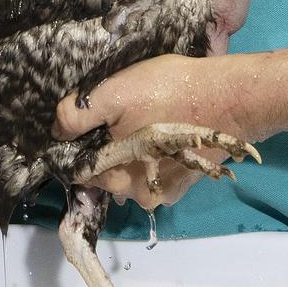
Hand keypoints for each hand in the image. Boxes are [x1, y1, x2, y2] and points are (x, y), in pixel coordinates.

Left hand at [53, 54, 245, 210]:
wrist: (230, 98)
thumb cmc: (169, 92)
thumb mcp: (115, 92)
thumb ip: (78, 114)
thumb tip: (56, 130)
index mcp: (116, 176)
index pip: (80, 170)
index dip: (78, 146)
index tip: (88, 125)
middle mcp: (138, 194)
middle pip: (107, 174)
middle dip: (107, 150)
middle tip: (119, 117)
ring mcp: (165, 191)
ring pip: (133, 174)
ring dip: (132, 154)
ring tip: (143, 122)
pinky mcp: (186, 182)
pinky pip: (157, 173)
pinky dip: (155, 158)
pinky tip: (164, 132)